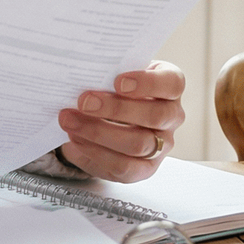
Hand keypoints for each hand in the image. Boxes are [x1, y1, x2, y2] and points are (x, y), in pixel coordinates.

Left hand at [56, 61, 186, 183]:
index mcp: (170, 86)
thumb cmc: (112, 88)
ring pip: (138, 144)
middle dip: (115, 109)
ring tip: (70, 121)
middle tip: (83, 101)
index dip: (147, 82)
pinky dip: (95, 151)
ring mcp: (162, 145)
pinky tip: (76, 138)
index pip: (172, 83)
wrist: (104, 118)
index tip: (117, 81)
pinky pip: (123, 166)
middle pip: (155, 116)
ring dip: (99, 132)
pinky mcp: (145, 169)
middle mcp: (172, 116)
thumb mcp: (113, 75)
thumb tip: (81, 75)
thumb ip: (106, 73)